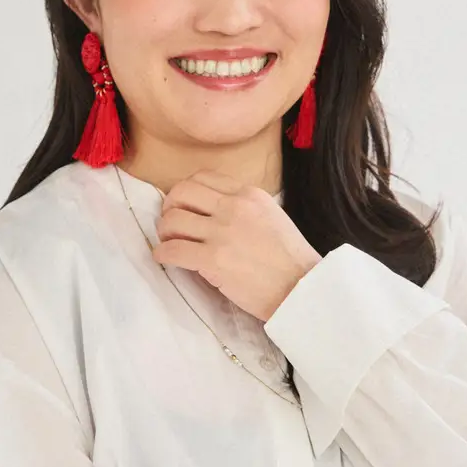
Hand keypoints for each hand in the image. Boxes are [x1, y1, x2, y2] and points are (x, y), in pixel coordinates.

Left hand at [151, 169, 321, 321]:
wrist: (303, 289)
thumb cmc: (291, 259)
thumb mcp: (271, 216)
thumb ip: (244, 207)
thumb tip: (213, 210)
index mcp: (248, 194)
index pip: (202, 178)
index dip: (185, 191)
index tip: (182, 205)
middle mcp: (233, 207)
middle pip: (181, 193)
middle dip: (169, 207)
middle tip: (171, 224)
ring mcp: (222, 232)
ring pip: (172, 221)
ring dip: (164, 232)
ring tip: (169, 243)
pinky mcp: (213, 260)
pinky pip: (173, 251)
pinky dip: (163, 255)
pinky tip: (165, 259)